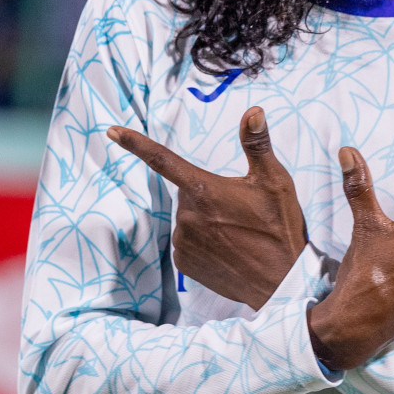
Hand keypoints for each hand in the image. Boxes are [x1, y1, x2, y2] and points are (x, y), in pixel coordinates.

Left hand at [108, 107, 307, 310]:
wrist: (281, 282)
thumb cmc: (280, 228)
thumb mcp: (275, 181)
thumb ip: (257, 144)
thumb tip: (253, 111)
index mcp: (204, 190)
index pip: (162, 159)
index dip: (135, 143)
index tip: (111, 131)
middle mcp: (187, 216)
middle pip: (189, 193)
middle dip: (210, 196)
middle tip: (242, 211)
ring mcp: (183, 242)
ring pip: (189, 219)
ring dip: (208, 221)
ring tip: (240, 234)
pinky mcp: (185, 264)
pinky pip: (188, 243)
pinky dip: (205, 243)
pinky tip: (229, 250)